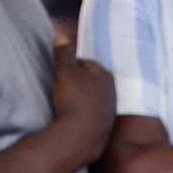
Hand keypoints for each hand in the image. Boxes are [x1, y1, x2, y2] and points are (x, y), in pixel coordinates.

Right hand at [50, 36, 116, 162]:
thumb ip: (63, 53)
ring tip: (65, 100)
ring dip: (81, 98)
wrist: (81, 136)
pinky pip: (91, 116)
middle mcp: (113, 94)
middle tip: (61, 83)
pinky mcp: (105, 129)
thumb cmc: (74, 99)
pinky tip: (72, 117)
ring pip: (92, 100)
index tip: (59, 69)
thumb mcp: (65, 71)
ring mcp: (110, 113)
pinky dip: (82, 113)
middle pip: (91, 82)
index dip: (71, 64)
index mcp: (106, 76)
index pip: (86, 63)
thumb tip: (60, 35)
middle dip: (78, 81)